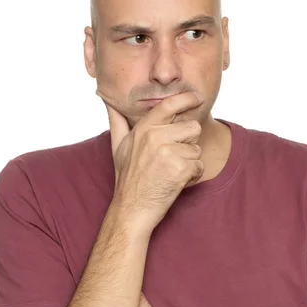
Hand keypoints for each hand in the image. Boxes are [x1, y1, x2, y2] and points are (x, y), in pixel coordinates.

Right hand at [96, 88, 204, 234]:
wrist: (132, 209)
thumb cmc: (127, 178)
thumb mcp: (118, 146)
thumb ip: (116, 120)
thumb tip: (106, 99)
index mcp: (143, 129)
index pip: (169, 105)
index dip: (187, 98)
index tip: (198, 98)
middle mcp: (155, 137)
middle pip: (192, 127)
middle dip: (188, 143)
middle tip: (172, 158)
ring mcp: (167, 153)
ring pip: (197, 148)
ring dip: (190, 162)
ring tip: (172, 172)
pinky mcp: (179, 170)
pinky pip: (199, 166)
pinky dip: (193, 176)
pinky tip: (177, 182)